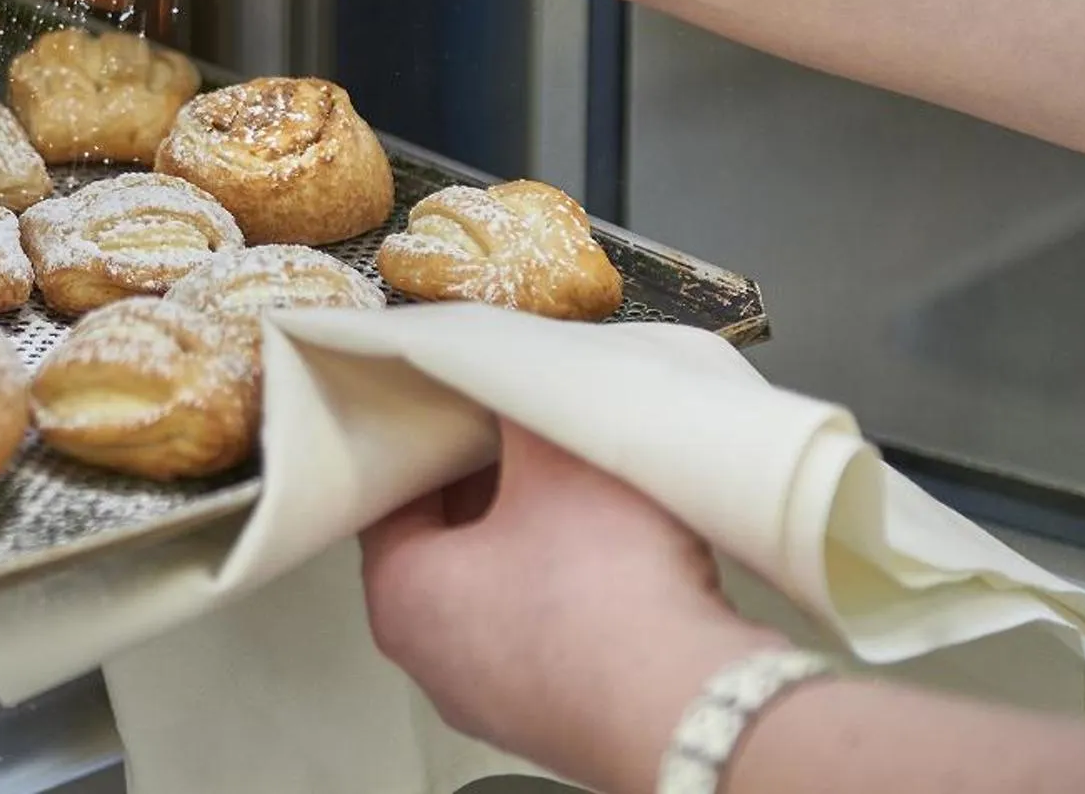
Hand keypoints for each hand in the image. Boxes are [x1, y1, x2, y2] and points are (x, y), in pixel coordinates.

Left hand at [360, 419, 784, 792]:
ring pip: (500, 590)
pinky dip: (571, 590)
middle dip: (484, 485)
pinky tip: (615, 555)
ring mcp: (495, 698)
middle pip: (445, 543)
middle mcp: (432, 659)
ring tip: (573, 482)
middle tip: (518, 430)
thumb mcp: (553, 456)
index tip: (454, 404)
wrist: (695, 708)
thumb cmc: (604, 589)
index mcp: (400, 596)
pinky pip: (550, 633)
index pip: (389, 496)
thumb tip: (502, 367)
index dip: (426, 441)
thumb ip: (514, 402)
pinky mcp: (559, 718)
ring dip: (534, 537)